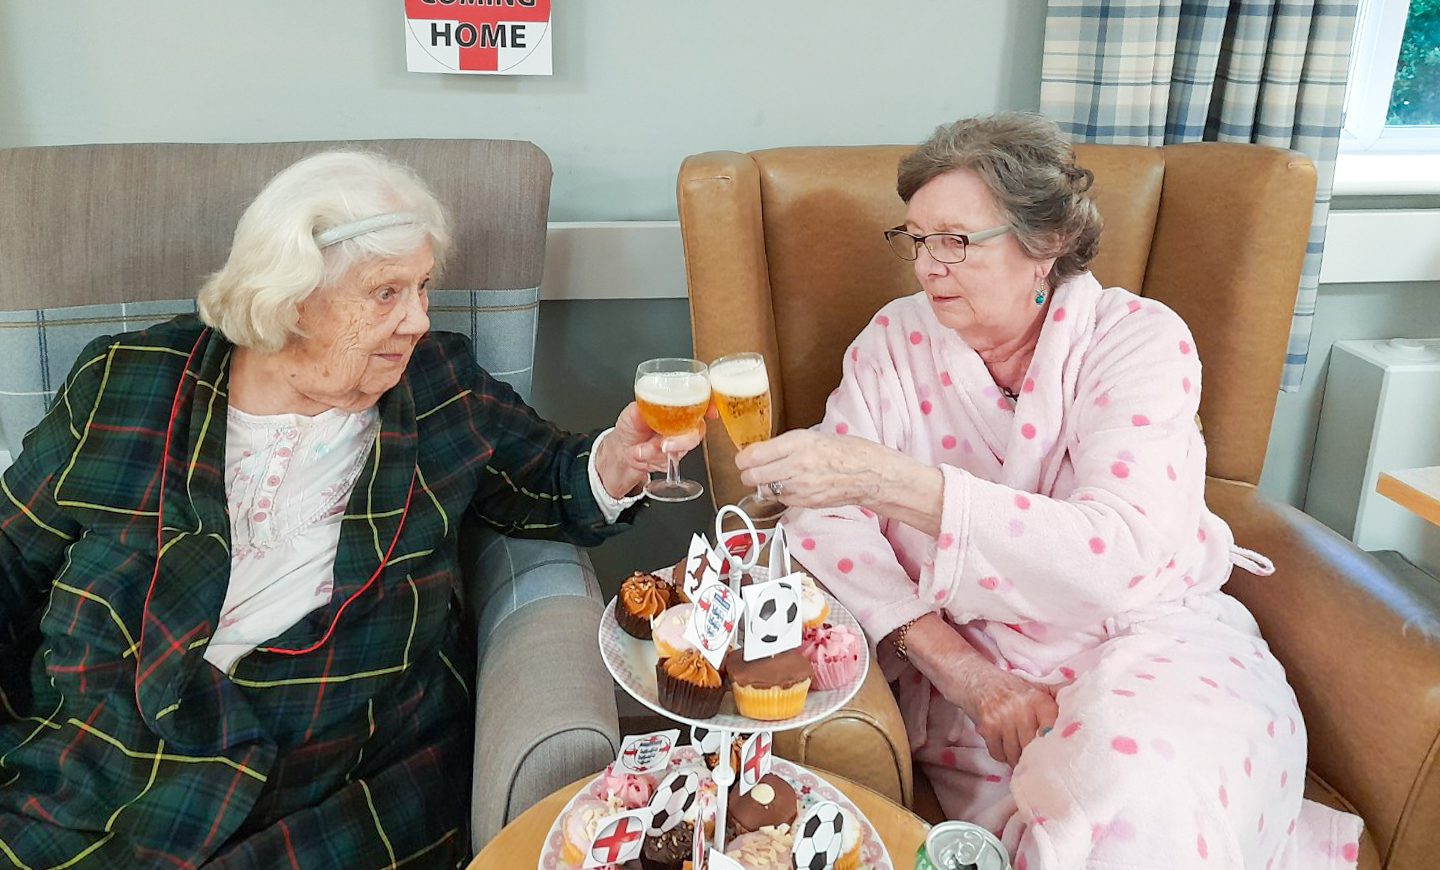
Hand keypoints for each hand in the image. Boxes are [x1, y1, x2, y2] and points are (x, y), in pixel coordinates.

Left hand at [594, 403, 708, 498]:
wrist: (621, 450)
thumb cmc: (631, 426)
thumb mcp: (632, 412)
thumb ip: (641, 408)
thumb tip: (644, 406)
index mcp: (676, 407)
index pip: (701, 402)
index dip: (711, 405)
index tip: (711, 411)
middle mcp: (682, 425)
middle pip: (697, 431)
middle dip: (681, 441)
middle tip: (664, 445)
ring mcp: (679, 443)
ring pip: (681, 450)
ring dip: (658, 452)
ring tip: (641, 451)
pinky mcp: (671, 459)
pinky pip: (668, 462)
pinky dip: (650, 459)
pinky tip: (638, 455)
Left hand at [734, 429, 892, 508]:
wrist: (869, 474)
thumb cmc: (846, 451)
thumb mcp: (812, 437)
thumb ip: (785, 445)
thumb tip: (761, 452)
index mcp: (798, 443)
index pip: (755, 454)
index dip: (743, 458)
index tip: (742, 458)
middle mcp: (797, 465)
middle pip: (753, 476)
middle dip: (748, 473)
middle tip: (751, 470)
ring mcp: (800, 487)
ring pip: (764, 490)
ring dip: (763, 485)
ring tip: (772, 477)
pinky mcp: (805, 502)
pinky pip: (781, 499)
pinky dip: (780, 493)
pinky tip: (790, 486)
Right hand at [945, 666, 1058, 767]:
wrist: (977, 680)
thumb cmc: (1012, 690)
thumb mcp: (1038, 688)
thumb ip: (1060, 694)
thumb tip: (1085, 695)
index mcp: (1040, 700)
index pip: (1053, 732)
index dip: (1053, 748)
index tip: (1054, 757)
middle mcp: (1022, 708)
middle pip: (1033, 748)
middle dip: (1033, 758)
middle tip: (1036, 762)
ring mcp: (1003, 718)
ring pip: (1015, 754)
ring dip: (1016, 759)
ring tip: (1018, 755)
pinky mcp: (988, 727)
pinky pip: (998, 753)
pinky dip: (1001, 755)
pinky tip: (1003, 746)